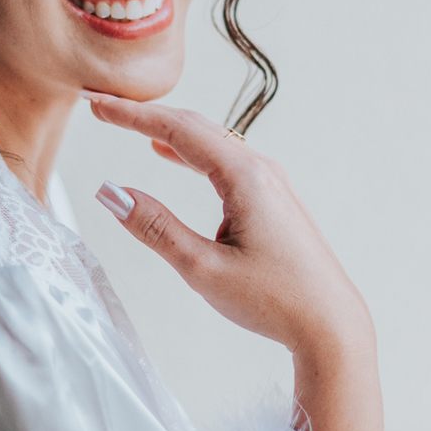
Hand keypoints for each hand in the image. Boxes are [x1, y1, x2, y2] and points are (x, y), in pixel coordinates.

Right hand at [87, 95, 383, 430]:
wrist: (332, 326)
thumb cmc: (276, 300)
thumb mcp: (202, 268)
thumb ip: (154, 227)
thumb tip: (112, 193)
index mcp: (245, 177)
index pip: (178, 129)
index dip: (133, 115)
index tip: (99, 104)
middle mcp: (262, 170)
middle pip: (196, 126)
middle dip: (147, 115)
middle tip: (105, 107)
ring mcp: (272, 183)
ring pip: (212, 142)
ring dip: (169, 131)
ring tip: (131, 124)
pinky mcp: (274, 200)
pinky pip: (226, 160)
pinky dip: (192, 151)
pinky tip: (172, 156)